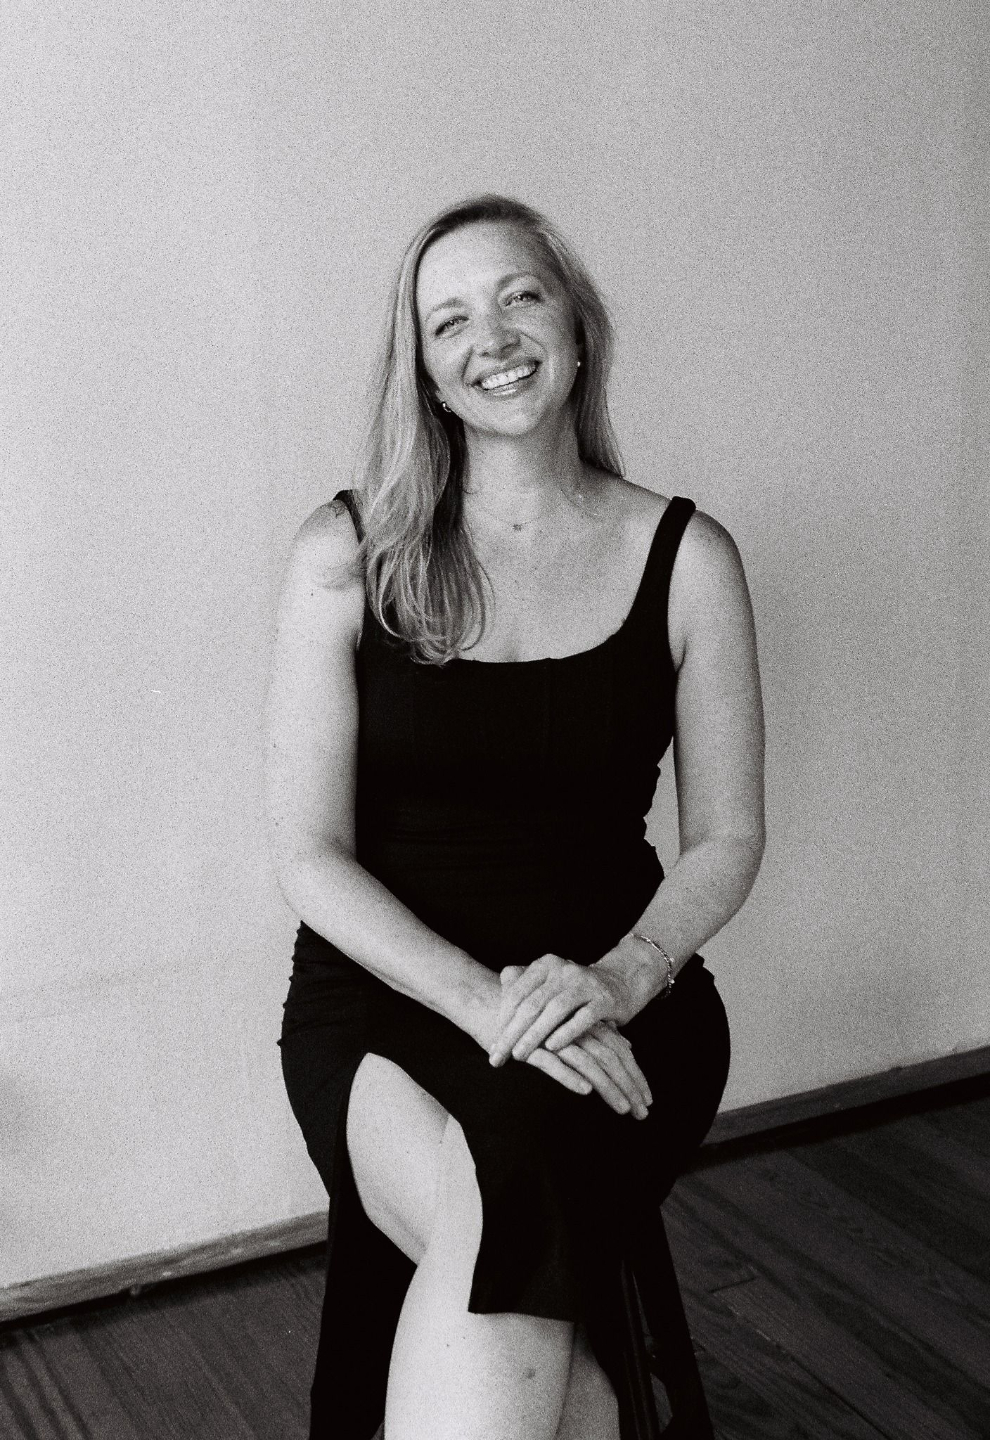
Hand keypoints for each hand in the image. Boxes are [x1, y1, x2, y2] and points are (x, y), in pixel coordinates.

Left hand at [488, 956, 633, 1067]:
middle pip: (532, 1004)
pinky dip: (566, 1033)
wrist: (620, 982)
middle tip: (498, 1055)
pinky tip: (552, 1048)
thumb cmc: (576, 989)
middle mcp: (563, 970)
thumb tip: (498, 987)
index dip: (502, 1019)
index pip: (517, 993)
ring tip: (519, 1055)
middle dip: (512, 1032)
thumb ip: (524, 982)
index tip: (492, 1042)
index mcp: (545, 965)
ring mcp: (585, 984)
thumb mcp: (549, 982)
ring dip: (534, 1035)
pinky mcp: (604, 1000)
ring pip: (554, 1010)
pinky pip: (582, 1018)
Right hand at [523, 1022, 651, 1118]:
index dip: (634, 1074)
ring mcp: (552, 1036)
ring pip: (588, 1063)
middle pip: (609, 1058)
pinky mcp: (529, 1046)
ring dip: (608, 1087)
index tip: (647, 1099)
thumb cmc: (534, 1015)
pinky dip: (569, 1075)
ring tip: (623, 1109)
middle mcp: (573, 1029)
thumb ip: (598, 1030)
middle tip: (642, 1113)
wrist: (489, 1000)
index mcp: (585, 1023)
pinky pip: (552, 1062)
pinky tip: (584, 1090)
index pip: (618, 1050)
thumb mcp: (570, 1022)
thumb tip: (628, 1044)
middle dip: (628, 1086)